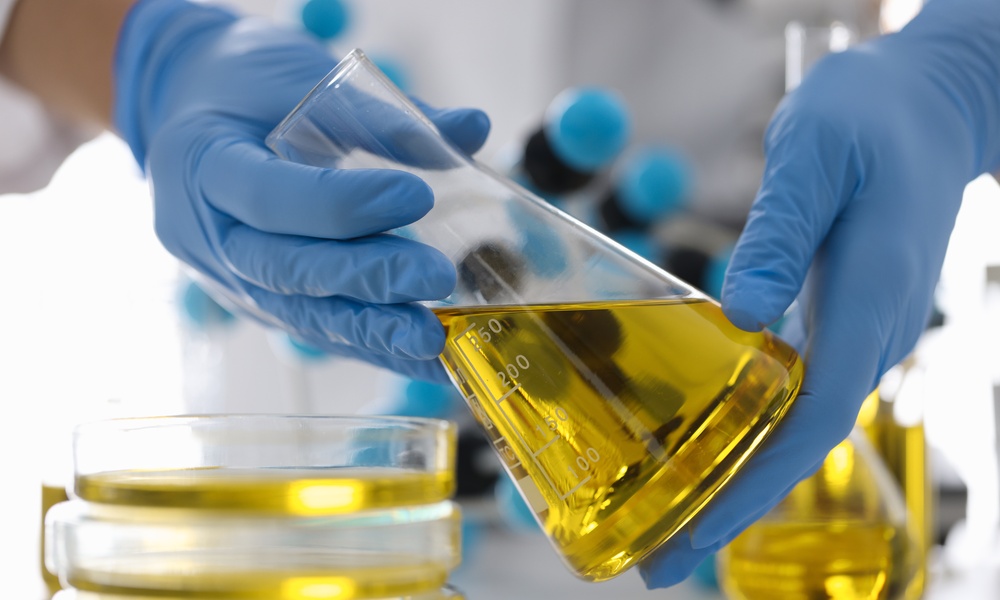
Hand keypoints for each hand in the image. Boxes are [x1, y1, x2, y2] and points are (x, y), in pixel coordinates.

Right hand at [114, 0, 489, 380]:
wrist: (186, 112)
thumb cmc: (245, 87)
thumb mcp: (300, 77)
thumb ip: (383, 112)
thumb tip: (474, 128)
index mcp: (202, 164)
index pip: (270, 196)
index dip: (342, 203)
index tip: (416, 194)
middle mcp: (208, 235)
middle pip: (287, 270)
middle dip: (367, 279)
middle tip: (437, 278)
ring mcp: (229, 280)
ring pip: (302, 315)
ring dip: (375, 332)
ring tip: (438, 341)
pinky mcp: (259, 305)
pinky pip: (317, 329)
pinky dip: (373, 346)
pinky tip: (427, 359)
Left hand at [641, 0, 999, 586]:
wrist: (926, 107)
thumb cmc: (869, 119)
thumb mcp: (814, 152)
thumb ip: (780, 232)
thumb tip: (743, 314)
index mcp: (870, 296)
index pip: (817, 413)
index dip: (759, 480)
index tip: (701, 529)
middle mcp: (873, 330)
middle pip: (803, 439)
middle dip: (735, 504)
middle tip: (660, 561)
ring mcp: (863, 330)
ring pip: (799, 422)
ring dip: (738, 476)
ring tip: (667, 523)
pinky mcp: (844, 319)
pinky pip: (798, 391)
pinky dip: (751, 430)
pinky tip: (707, 448)